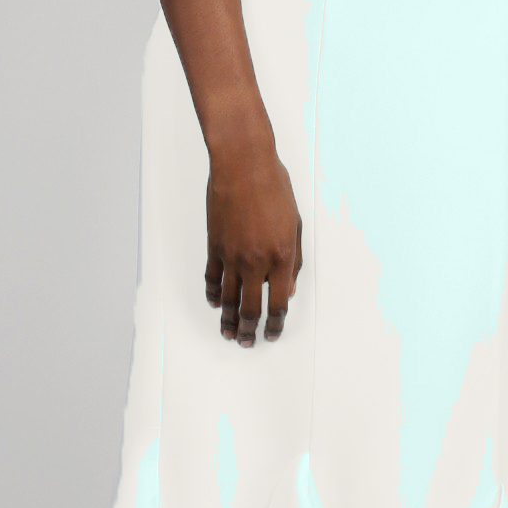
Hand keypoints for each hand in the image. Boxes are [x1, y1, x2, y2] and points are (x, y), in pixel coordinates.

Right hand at [205, 135, 302, 346]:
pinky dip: (213, 294)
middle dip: (249, 331)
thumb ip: (293, 259)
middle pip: (250, 309)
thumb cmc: (273, 187)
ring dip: (228, 321)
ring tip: (228, 334)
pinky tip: (215, 303)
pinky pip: (212, 278)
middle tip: (247, 342)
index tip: (272, 334)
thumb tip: (288, 286)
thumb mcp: (295, 224)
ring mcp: (232, 256)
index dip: (275, 324)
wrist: (243, 164)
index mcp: (281, 257)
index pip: (279, 304)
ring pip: (227, 299)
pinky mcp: (214, 246)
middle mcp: (256, 262)